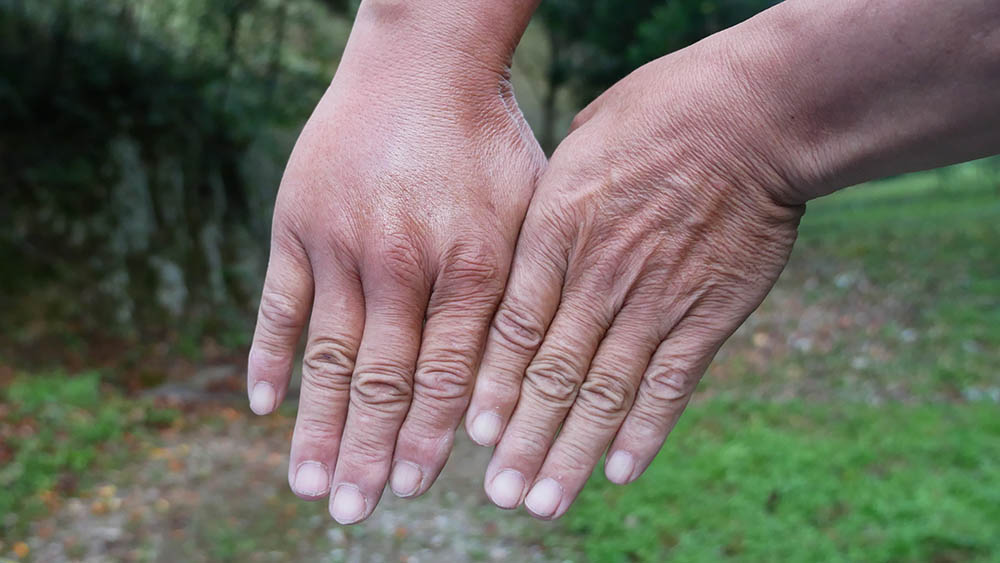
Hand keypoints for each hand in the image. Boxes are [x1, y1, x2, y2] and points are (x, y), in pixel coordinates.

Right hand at [247, 14, 543, 523]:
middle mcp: (401, 262)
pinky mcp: (296, 222)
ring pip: (326, 355)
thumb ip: (514, 295)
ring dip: (316, 426)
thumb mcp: (527, 214)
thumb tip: (505, 384)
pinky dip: (268, 357)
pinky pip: (277, 303)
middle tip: (352, 514)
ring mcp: (340, 243)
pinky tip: (262, 406)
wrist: (424, 62)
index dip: (426, 437)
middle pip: (380, 379)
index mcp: (468, 265)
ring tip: (308, 485)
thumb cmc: (489, 144)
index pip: (444, 375)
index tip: (411, 488)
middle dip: (367, 453)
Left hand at [465, 42, 804, 518]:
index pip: (513, 330)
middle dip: (523, 440)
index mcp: (557, 233)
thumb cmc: (658, 114)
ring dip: (572, 454)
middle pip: (552, 376)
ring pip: (604, 393)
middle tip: (500, 493)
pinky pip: (669, 385)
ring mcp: (655, 302)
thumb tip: (523, 243)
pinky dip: (643, 431)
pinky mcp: (708, 315)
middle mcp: (599, 278)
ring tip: (544, 501)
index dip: (491, 388)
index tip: (471, 435)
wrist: (752, 115)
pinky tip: (620, 472)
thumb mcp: (579, 145)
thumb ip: (548, 209)